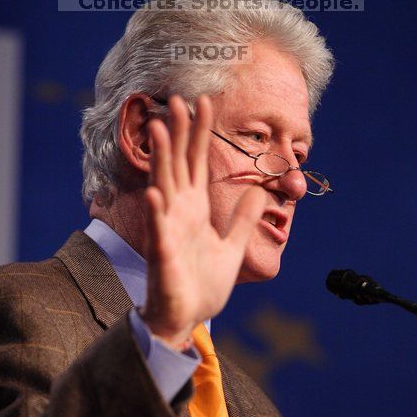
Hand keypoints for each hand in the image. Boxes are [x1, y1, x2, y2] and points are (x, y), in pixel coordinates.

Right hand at [140, 94, 265, 348]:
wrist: (188, 316)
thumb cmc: (204, 283)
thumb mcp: (233, 245)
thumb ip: (244, 218)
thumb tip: (260, 192)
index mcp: (195, 208)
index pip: (197, 162)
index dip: (199, 133)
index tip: (203, 103)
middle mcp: (179, 212)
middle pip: (178, 164)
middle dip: (178, 133)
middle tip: (177, 99)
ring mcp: (169, 231)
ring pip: (164, 187)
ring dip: (161, 159)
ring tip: (159, 128)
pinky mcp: (164, 255)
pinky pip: (160, 230)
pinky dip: (158, 212)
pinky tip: (157, 192)